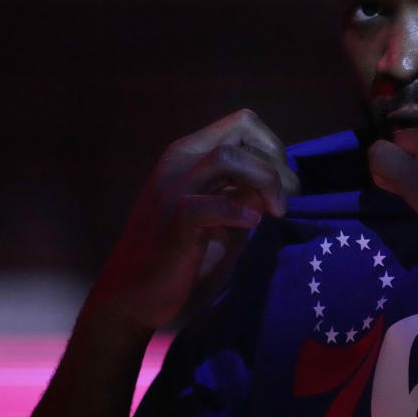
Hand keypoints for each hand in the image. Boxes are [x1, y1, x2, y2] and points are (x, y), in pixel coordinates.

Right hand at [88, 109, 299, 330]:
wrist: (132, 296)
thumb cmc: (181, 256)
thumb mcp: (221, 216)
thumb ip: (246, 192)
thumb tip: (285, 180)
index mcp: (190, 154)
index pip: (243, 123)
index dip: (272, 147)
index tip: (282, 186)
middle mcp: (179, 161)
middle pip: (241, 130)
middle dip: (276, 163)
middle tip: (283, 204)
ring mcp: (172, 189)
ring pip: (226, 156)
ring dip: (264, 180)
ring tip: (275, 213)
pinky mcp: (172, 222)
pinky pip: (207, 205)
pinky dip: (237, 211)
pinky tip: (251, 225)